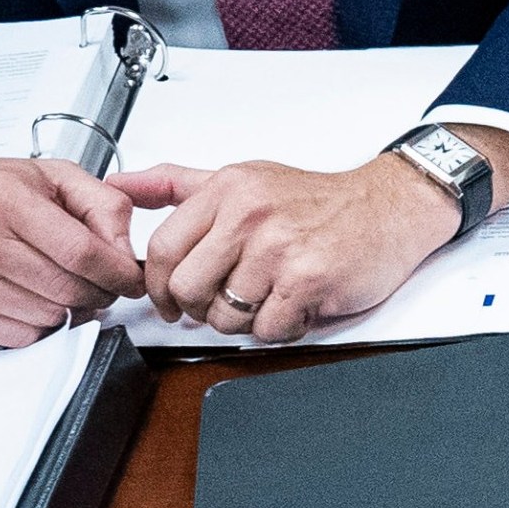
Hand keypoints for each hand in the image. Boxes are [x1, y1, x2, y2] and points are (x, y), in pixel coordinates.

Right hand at [0, 132, 142, 347]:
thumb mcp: (53, 175)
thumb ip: (103, 203)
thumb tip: (125, 250)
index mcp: (5, 200)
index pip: (81, 252)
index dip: (117, 272)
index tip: (130, 278)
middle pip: (66, 289)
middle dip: (100, 292)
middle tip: (103, 284)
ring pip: (47, 318)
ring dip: (70, 309)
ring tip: (64, 285)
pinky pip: (18, 337)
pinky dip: (39, 324)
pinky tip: (34, 298)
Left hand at [117, 154, 457, 342]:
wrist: (391, 205)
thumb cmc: (319, 201)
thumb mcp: (244, 178)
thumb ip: (177, 183)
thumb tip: (116, 184)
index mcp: (229, 189)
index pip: (163, 249)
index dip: (161, 286)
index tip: (172, 298)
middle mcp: (251, 214)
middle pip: (188, 288)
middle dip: (200, 308)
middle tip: (225, 302)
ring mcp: (281, 247)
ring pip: (226, 315)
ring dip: (245, 319)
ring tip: (269, 297)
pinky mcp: (309, 280)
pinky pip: (268, 329)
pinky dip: (281, 327)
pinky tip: (295, 303)